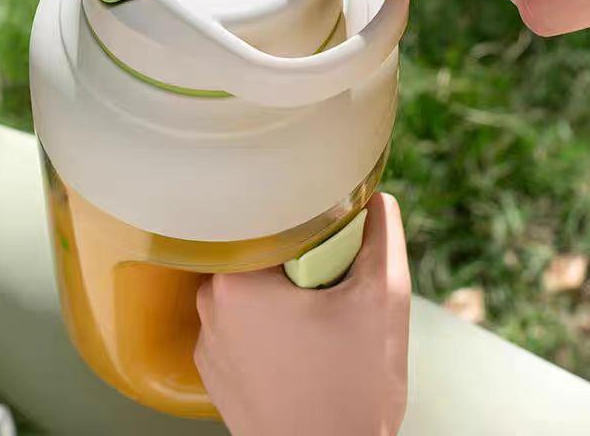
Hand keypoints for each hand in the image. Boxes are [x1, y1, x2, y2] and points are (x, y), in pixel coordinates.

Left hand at [194, 193, 410, 435]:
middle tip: (333, 286)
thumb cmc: (351, 392)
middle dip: (300, 262)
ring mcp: (208, 342)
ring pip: (252, 289)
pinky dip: (268, 326)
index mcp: (237, 279)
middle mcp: (209, 305)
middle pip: (261, 254)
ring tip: (318, 322)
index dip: (310, 226)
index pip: (273, 223)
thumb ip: (381, 238)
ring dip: (284, 294)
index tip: (333, 244)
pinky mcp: (214, 371)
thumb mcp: (381, 301)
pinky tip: (300, 349)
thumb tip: (376, 198)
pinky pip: (242, 325)